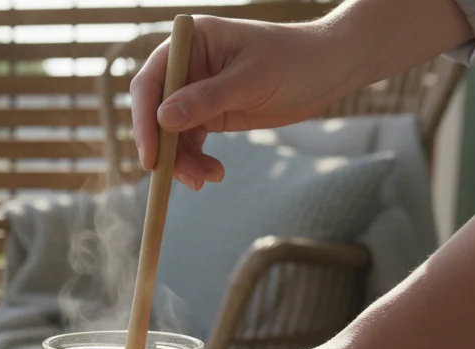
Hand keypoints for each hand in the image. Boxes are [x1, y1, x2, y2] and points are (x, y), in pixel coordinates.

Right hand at [131, 15, 360, 189]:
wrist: (330, 69)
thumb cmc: (295, 61)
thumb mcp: (251, 80)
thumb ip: (206, 99)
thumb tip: (162, 120)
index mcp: (192, 43)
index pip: (151, 82)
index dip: (144, 120)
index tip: (151, 157)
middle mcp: (188, 66)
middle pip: (156, 113)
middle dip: (166, 148)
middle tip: (182, 178)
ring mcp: (198, 91)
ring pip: (172, 134)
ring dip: (183, 161)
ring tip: (205, 180)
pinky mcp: (211, 113)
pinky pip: (191, 142)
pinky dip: (198, 161)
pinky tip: (215, 174)